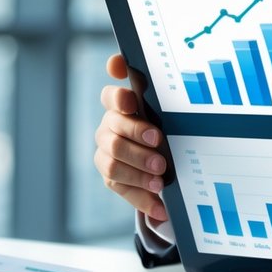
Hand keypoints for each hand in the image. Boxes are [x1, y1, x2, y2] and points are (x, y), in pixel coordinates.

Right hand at [94, 54, 168, 221]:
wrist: (163, 159)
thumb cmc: (163, 126)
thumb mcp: (165, 111)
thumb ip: (150, 90)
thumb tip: (118, 62)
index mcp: (120, 106)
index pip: (111, 97)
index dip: (117, 98)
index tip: (130, 101)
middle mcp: (109, 128)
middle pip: (114, 132)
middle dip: (137, 143)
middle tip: (160, 155)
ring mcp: (106, 153)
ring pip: (112, 163)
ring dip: (138, 172)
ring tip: (160, 181)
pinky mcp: (111, 177)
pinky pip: (122, 189)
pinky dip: (143, 200)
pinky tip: (161, 209)